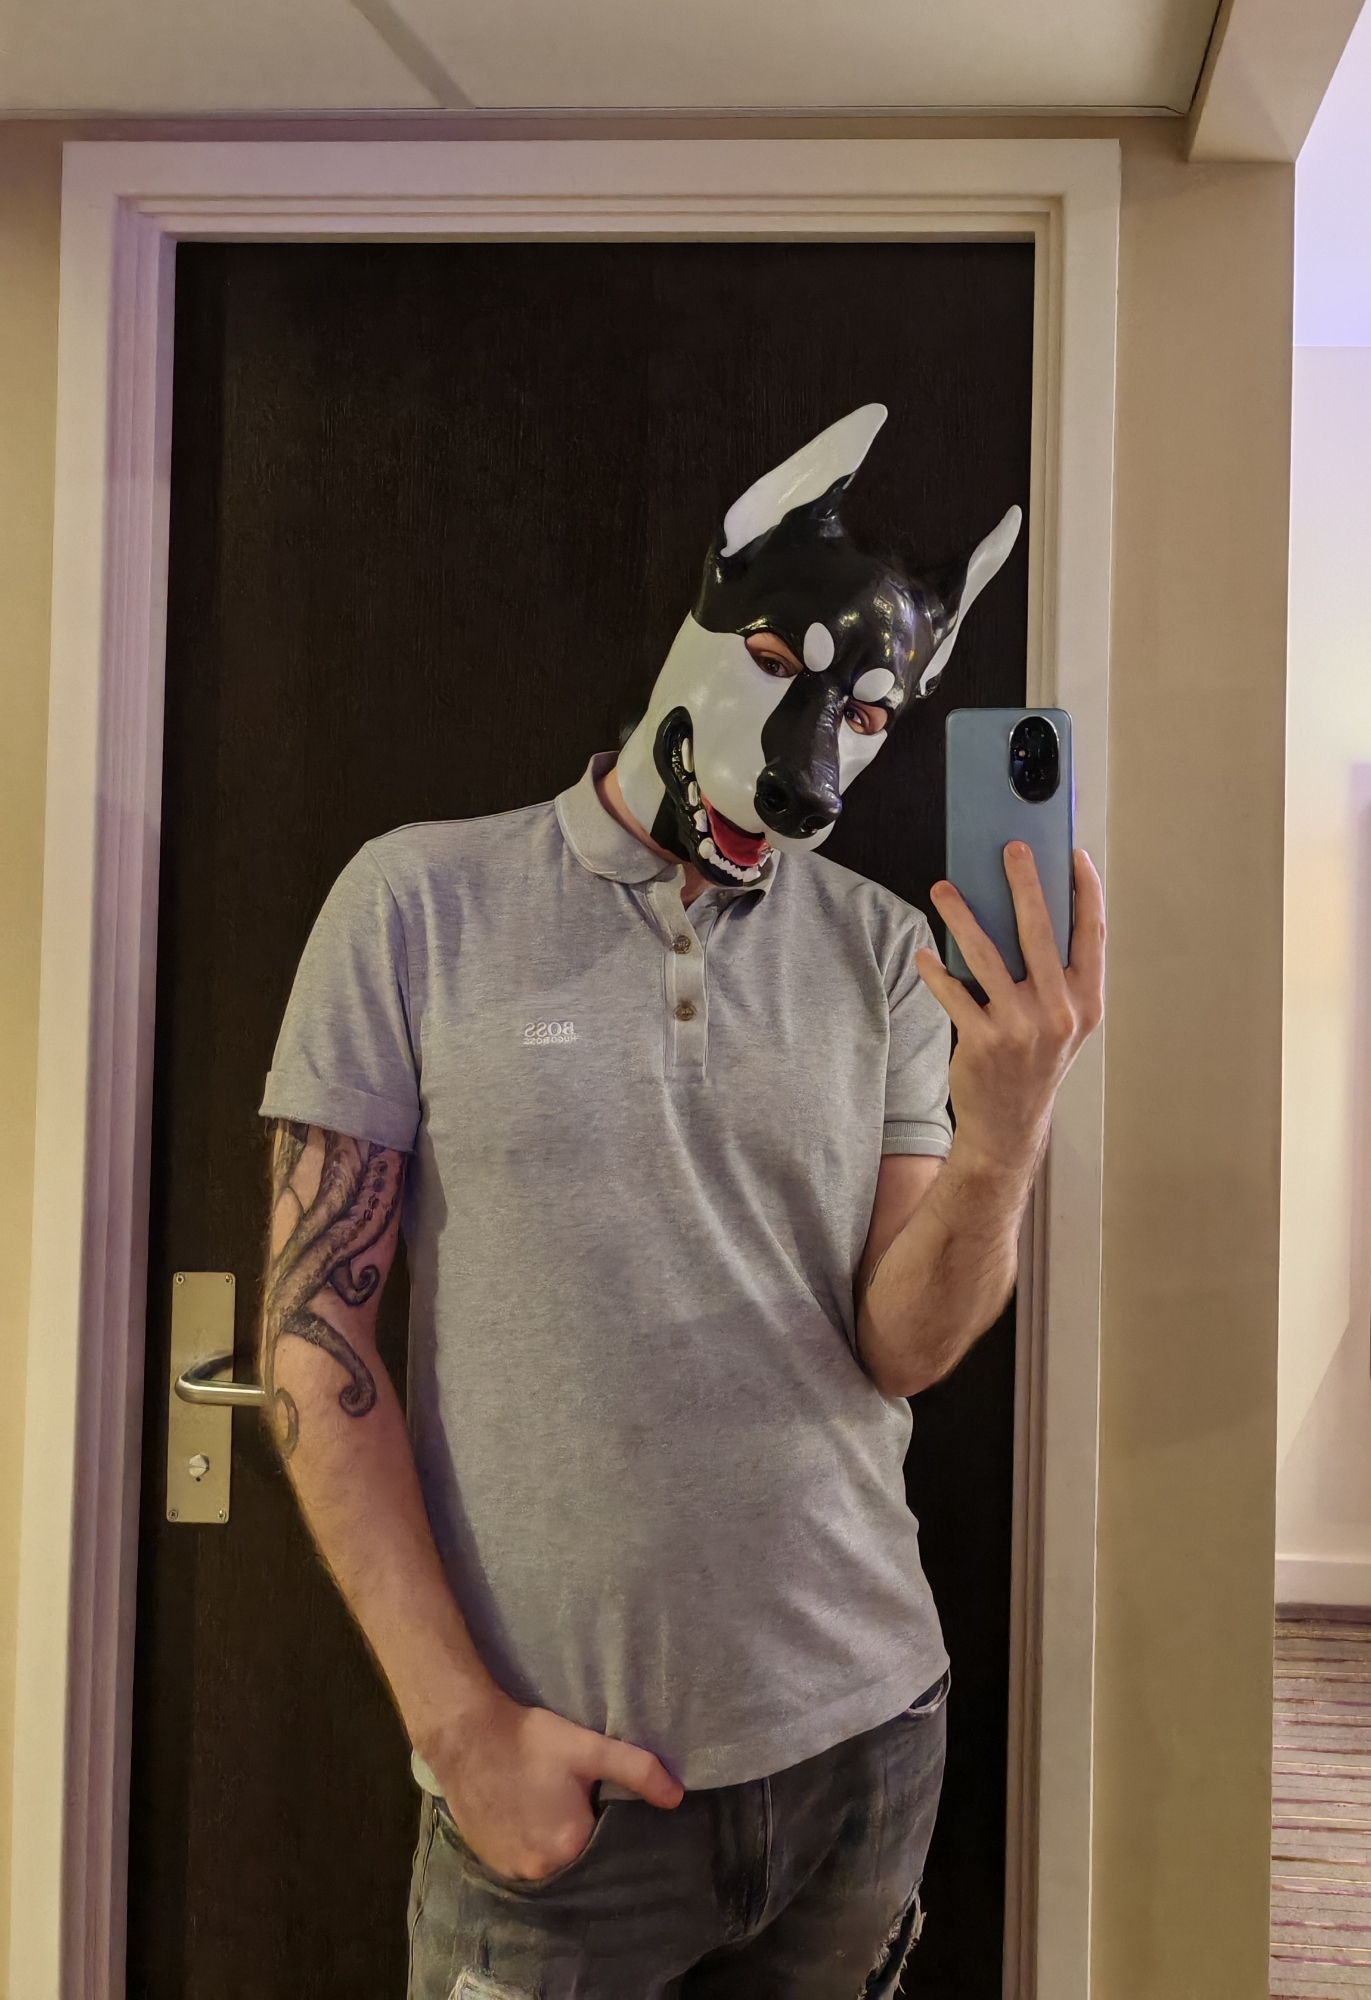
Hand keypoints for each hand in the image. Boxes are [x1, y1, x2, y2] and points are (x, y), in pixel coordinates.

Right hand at [423, 1691, 683, 1881]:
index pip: (605, 1851)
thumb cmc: (530, 1740)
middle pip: (576, 1860)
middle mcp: (540, 1870)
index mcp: (569, 1846)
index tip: (601, 1805)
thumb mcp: (588, 1748)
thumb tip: (677, 1797)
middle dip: (581, 1838)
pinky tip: (527, 1818)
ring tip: (550, 1810)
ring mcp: (510, 1871)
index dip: (606, 1827)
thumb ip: (637, 1770)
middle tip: (573, 1803)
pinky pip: (522, 1864)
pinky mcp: (489, 1863)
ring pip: (548, 1864)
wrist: (466, 1735)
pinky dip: (529, 1847)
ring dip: (553, 1845)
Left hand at [915, 846, 1104, 1178]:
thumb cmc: (1037, 1064)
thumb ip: (1059, 976)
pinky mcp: (984, 1041)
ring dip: (962, 916)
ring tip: (944, 888)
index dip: (1086, 891)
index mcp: (1086, 1001)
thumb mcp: (1066, 1023)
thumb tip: (1032, 913)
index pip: (1093, 934)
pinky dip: (936, 971)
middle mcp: (1060, 1012)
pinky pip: (955, 993)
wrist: (1010, 1124)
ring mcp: (1022, 1027)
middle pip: (1041, 932)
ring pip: (988, 955)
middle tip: (1011, 848)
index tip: (1074, 855)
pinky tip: (925, 953)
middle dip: (1025, 883)